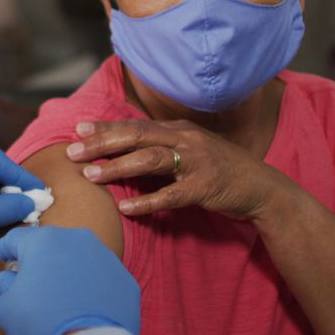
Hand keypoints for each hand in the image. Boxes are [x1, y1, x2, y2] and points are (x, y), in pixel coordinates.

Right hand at [0, 227, 140, 334]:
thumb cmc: (43, 323)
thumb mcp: (7, 306)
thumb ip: (6, 285)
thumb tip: (10, 279)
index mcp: (43, 240)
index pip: (16, 238)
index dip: (6, 249)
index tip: (5, 258)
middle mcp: (77, 239)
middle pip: (50, 244)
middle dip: (40, 260)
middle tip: (34, 282)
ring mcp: (105, 257)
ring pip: (79, 258)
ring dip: (68, 271)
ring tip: (62, 296)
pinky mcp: (125, 279)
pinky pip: (102, 277)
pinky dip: (92, 287)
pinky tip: (85, 305)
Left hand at [67, 120, 291, 219]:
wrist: (262, 188)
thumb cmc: (218, 169)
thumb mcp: (188, 150)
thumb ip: (159, 148)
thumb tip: (120, 151)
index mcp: (178, 129)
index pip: (134, 125)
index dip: (105, 127)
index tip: (77, 129)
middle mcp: (185, 139)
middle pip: (136, 136)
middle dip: (102, 143)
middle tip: (73, 152)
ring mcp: (197, 162)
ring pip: (150, 160)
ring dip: (117, 167)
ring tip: (91, 175)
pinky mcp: (205, 187)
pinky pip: (171, 195)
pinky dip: (148, 201)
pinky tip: (127, 209)